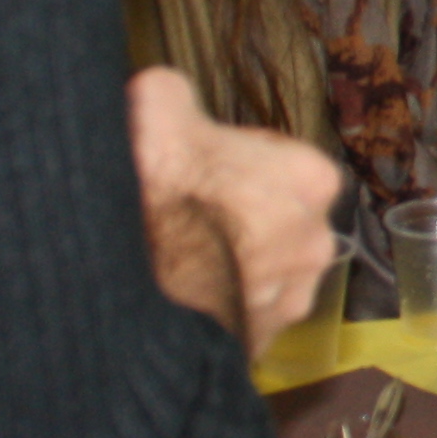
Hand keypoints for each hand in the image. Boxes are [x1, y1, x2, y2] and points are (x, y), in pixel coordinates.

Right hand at [126, 67, 341, 355]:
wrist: (120, 276)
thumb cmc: (155, 188)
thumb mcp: (159, 106)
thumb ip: (178, 96)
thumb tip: (168, 97)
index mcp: (311, 178)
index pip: (286, 165)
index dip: (241, 165)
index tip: (206, 171)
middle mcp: (316, 242)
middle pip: (278, 224)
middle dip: (242, 221)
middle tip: (189, 217)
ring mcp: (290, 299)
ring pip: (262, 275)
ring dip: (230, 268)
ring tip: (178, 260)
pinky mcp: (259, 342)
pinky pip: (240, 318)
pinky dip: (215, 310)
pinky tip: (178, 296)